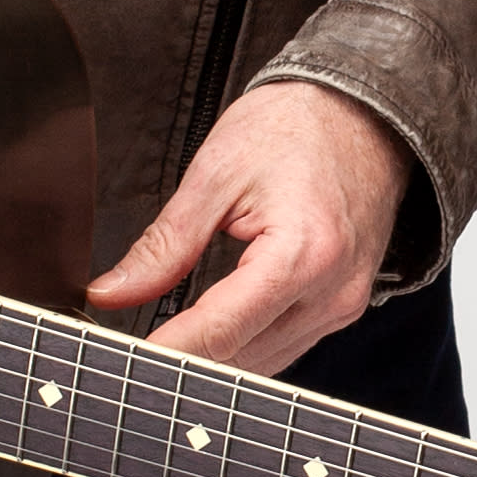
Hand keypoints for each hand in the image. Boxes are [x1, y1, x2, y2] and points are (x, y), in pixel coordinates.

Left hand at [87, 79, 409, 371]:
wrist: (364, 112)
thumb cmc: (295, 128)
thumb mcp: (216, 174)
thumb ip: (165, 243)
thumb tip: (112, 292)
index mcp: (303, 253)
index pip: (222, 329)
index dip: (167, 352)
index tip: (124, 361)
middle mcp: (332, 292)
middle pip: (240, 357)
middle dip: (182, 358)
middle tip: (127, 352)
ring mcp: (343, 306)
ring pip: (261, 364)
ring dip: (212, 360)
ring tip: (162, 345)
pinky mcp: (343, 308)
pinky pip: (284, 348)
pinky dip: (242, 346)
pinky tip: (210, 334)